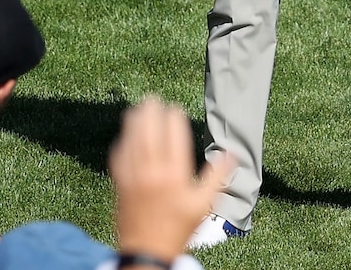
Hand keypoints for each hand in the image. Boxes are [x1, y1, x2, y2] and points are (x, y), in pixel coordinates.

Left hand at [110, 97, 233, 262]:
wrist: (147, 251)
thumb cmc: (178, 229)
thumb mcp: (203, 205)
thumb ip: (216, 177)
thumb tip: (232, 154)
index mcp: (174, 175)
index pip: (173, 137)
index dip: (173, 118)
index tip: (175, 108)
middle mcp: (152, 172)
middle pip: (149, 132)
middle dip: (151, 112)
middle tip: (153, 98)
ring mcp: (133, 176)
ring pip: (132, 140)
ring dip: (134, 121)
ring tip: (139, 107)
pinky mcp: (119, 183)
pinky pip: (119, 155)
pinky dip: (122, 141)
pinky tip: (126, 134)